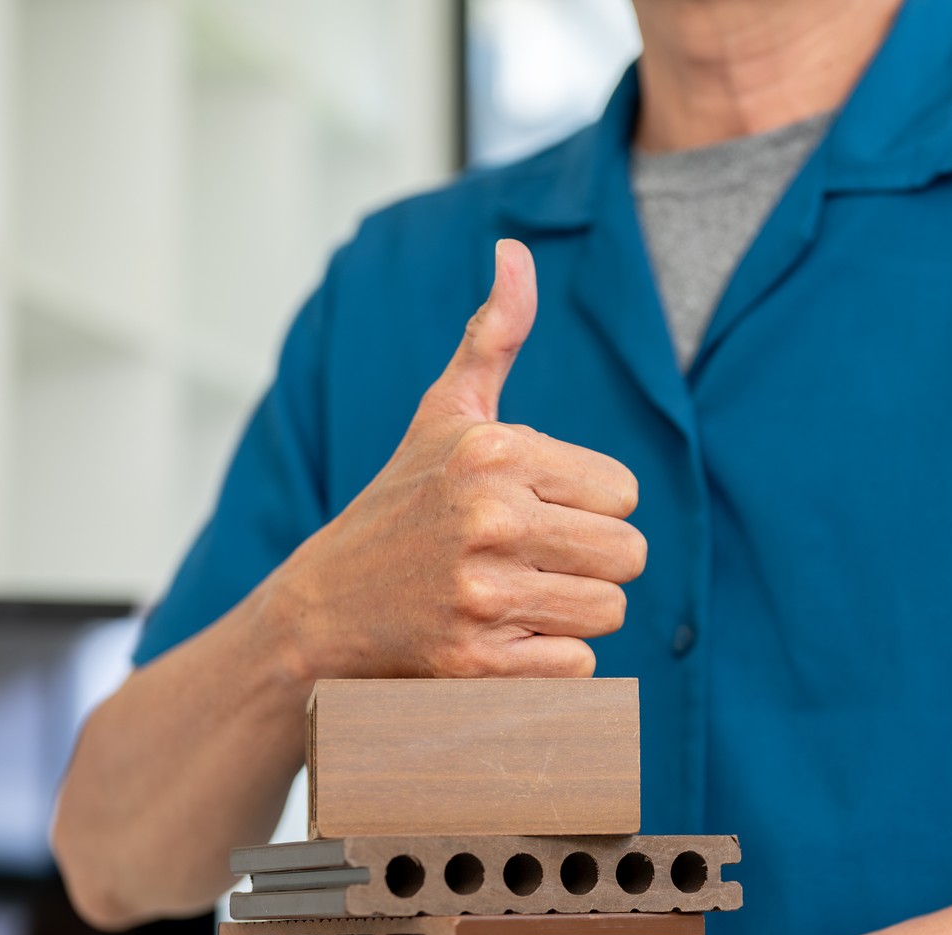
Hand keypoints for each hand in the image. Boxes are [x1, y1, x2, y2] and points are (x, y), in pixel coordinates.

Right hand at [257, 238, 646, 681]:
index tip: (534, 510)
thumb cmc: (399, 503)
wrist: (322, 608)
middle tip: (532, 561)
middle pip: (629, 555)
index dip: (588, 506)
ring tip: (516, 598)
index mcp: (493, 451)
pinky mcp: (476, 663)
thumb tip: (515, 250)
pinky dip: (550, 662)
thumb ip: (492, 336)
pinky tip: (502, 639)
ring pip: (608, 612)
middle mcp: (488, 517)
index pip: (624, 491)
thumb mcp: (442, 415)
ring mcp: (481, 594)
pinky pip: (579, 667)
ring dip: (573, 613)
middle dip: (591, 562)